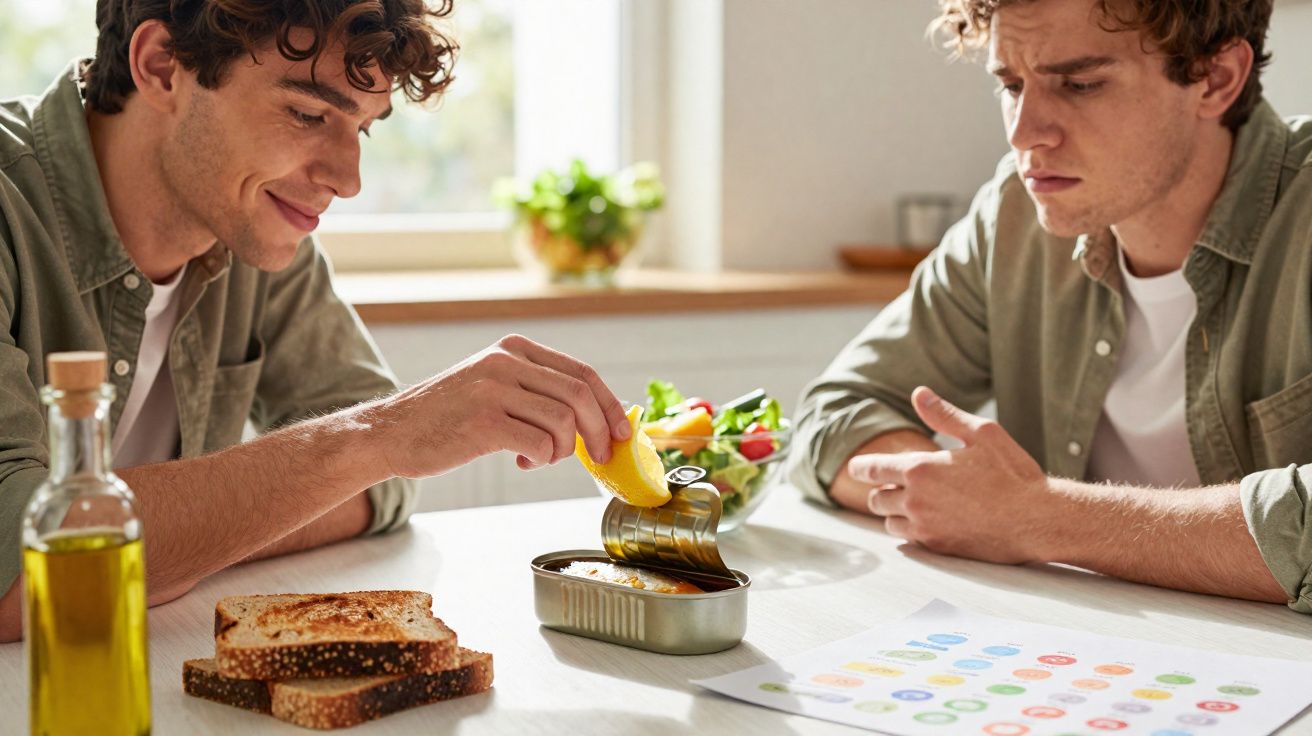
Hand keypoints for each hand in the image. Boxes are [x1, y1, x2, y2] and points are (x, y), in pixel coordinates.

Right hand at [364, 334, 629, 478]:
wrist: (391, 432)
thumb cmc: (447, 417)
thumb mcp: (493, 385)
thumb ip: (537, 391)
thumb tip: (596, 418)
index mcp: (514, 348)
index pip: (581, 372)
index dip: (609, 405)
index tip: (621, 432)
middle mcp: (505, 361)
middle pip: (580, 395)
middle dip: (598, 432)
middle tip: (599, 457)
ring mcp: (493, 389)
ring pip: (563, 421)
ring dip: (561, 450)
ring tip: (540, 457)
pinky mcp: (483, 421)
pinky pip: (539, 443)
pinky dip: (540, 459)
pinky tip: (520, 461)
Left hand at [847, 386, 1049, 563]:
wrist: (1038, 519)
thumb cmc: (1013, 473)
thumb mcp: (982, 434)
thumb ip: (944, 414)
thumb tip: (918, 393)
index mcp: (920, 469)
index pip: (872, 469)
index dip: (860, 468)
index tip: (856, 468)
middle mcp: (915, 500)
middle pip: (876, 499)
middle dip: (883, 490)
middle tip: (900, 485)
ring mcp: (925, 527)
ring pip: (889, 522)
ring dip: (896, 513)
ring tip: (918, 504)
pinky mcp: (937, 548)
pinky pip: (908, 541)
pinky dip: (912, 530)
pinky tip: (931, 522)